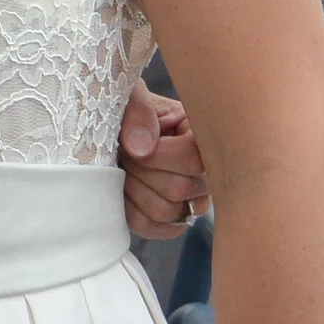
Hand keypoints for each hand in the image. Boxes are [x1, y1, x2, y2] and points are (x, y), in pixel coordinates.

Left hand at [119, 85, 207, 239]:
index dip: (157, 155)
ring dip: (133, 189)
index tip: (134, 144)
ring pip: (165, 211)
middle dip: (140, 170)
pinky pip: (154, 228)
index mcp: (204, 137)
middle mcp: (209, 173)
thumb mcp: (131, 94)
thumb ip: (138, 112)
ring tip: (126, 169)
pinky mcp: (174, 220)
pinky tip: (126, 190)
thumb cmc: (128, 109)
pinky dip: (131, 210)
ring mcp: (195, 200)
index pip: (194, 160)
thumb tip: (142, 150)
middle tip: (126, 155)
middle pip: (179, 189)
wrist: (115, 129)